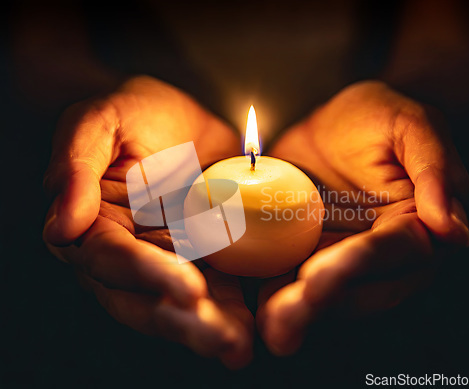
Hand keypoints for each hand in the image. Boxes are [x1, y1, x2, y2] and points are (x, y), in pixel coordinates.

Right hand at [43, 75, 252, 368]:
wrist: (177, 118)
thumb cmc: (131, 113)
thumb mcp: (98, 122)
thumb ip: (75, 167)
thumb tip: (62, 226)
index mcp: (94, 229)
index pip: (115, 260)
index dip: (149, 276)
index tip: (189, 290)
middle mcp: (129, 256)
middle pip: (148, 301)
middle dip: (185, 324)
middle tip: (226, 342)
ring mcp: (169, 261)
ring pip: (183, 306)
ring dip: (213, 329)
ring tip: (242, 346)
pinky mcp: (204, 258)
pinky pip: (219, 287)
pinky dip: (236, 308)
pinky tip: (259, 324)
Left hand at [257, 80, 468, 354]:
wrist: (331, 126)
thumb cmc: (376, 118)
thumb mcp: (408, 124)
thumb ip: (434, 167)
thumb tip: (451, 231)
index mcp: (414, 227)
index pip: (390, 254)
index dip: (355, 267)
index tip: (315, 281)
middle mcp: (383, 257)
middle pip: (359, 290)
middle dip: (319, 305)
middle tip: (282, 319)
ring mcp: (342, 260)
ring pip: (326, 297)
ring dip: (296, 315)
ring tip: (268, 327)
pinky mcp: (309, 258)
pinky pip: (294, 281)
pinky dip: (274, 296)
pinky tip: (252, 309)